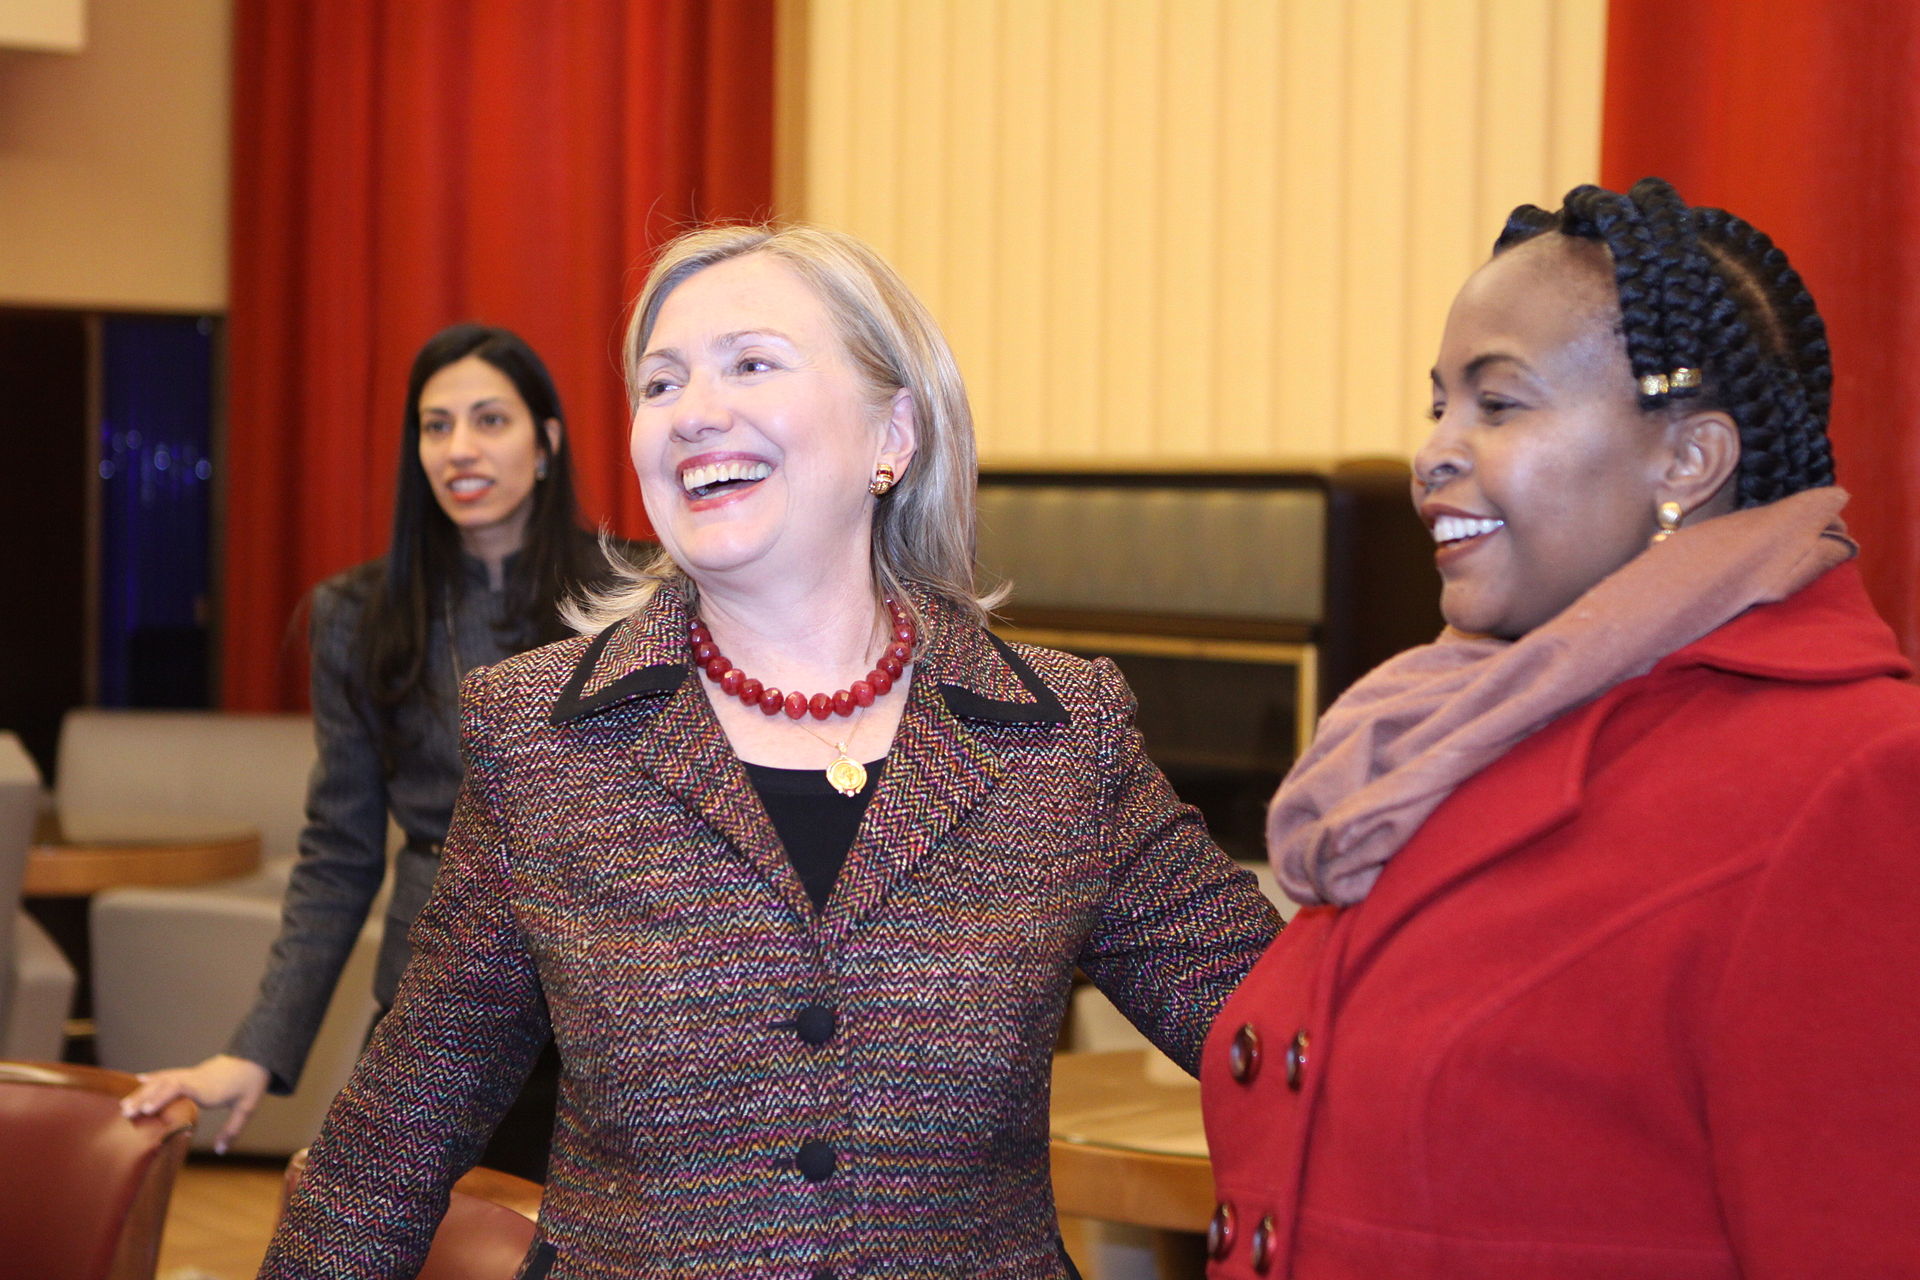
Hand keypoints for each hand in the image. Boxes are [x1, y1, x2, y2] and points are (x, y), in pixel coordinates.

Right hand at [120, 1054, 271, 1153]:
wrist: (255, 1058)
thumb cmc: (251, 1084)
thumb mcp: (247, 1108)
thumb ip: (233, 1129)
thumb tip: (221, 1151)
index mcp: (208, 1087)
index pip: (181, 1089)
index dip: (163, 1097)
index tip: (148, 1110)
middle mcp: (195, 1079)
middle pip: (165, 1085)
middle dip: (144, 1098)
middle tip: (126, 1113)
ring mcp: (191, 1074)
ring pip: (163, 1080)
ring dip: (143, 1092)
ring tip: (124, 1106)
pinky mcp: (190, 1073)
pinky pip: (168, 1074)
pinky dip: (153, 1078)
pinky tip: (138, 1081)